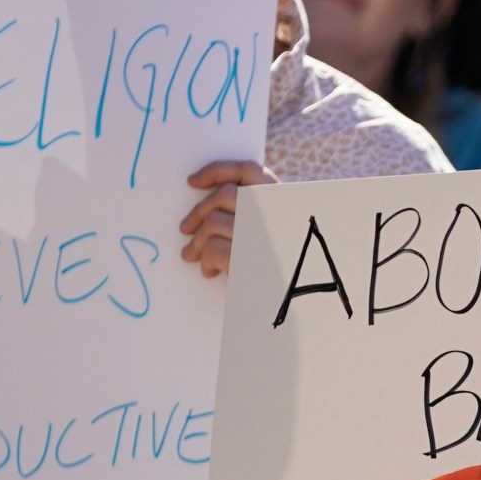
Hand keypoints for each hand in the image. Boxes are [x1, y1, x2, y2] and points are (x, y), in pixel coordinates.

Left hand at [181, 160, 276, 278]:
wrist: (296, 309)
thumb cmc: (277, 275)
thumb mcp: (267, 236)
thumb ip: (248, 215)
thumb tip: (206, 200)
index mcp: (282, 205)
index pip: (248, 170)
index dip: (218, 171)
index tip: (192, 181)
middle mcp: (276, 216)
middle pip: (223, 196)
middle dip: (197, 212)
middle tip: (184, 229)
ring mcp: (263, 236)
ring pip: (213, 223)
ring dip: (197, 241)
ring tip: (194, 257)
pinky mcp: (250, 260)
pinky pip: (213, 249)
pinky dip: (206, 260)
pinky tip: (210, 271)